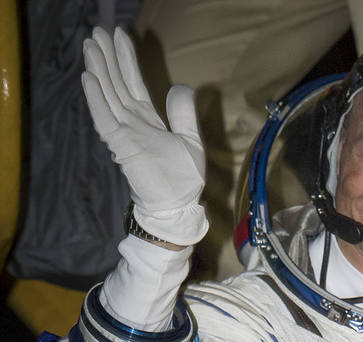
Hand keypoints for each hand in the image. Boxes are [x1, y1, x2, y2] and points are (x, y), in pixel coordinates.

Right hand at [82, 26, 206, 244]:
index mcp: (149, 120)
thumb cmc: (184, 181)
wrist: (177, 206)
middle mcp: (133, 122)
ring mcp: (125, 133)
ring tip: (91, 45)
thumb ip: (183, 114)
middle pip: (116, 83)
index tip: (120, 36)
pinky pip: (105, 118)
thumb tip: (180, 87)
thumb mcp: (191, 141)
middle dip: (107, 57)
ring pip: (108, 95)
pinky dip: (96, 99)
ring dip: (99, 70)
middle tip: (97, 31)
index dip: (126, 59)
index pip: (134, 83)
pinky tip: (88, 77)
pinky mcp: (121, 145)